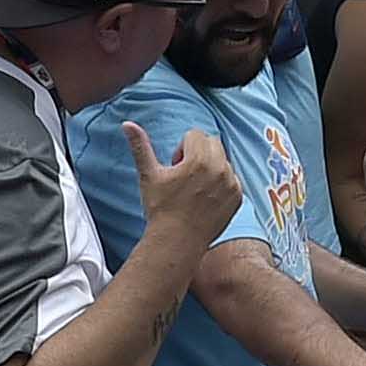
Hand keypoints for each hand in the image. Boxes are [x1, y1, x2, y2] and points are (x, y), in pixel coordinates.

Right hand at [126, 122, 241, 246]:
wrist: (176, 241)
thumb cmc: (160, 208)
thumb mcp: (149, 175)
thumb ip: (141, 147)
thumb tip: (127, 124)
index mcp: (200, 159)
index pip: (194, 135)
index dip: (181, 150)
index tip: (174, 167)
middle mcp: (220, 168)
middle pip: (211, 143)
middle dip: (197, 153)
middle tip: (184, 176)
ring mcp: (232, 182)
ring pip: (222, 160)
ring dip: (210, 167)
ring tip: (194, 189)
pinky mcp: (238, 196)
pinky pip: (232, 178)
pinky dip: (221, 183)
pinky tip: (205, 199)